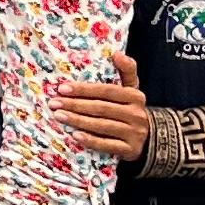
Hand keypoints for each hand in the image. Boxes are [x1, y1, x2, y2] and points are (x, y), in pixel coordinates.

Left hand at [53, 48, 149, 164]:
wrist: (151, 138)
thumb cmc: (131, 109)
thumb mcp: (132, 89)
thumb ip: (126, 70)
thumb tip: (116, 53)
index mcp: (135, 96)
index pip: (106, 91)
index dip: (84, 89)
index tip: (63, 88)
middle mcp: (136, 114)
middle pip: (101, 108)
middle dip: (75, 105)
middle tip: (54, 103)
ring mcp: (134, 133)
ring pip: (102, 126)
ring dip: (78, 121)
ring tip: (59, 116)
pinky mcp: (130, 150)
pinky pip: (107, 145)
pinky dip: (91, 140)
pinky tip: (75, 136)